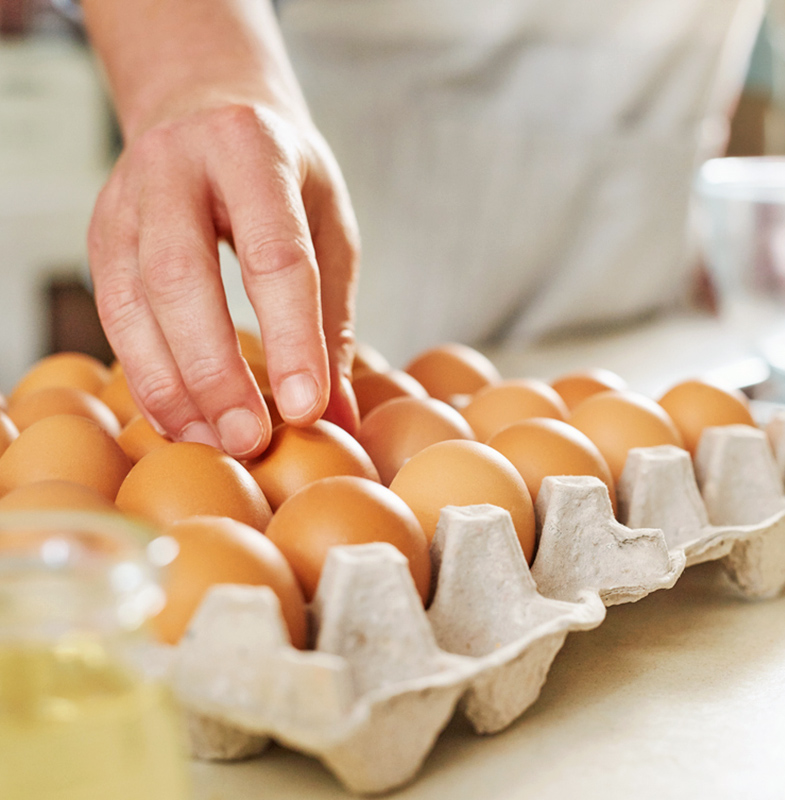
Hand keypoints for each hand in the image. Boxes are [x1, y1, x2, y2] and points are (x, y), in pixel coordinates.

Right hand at [87, 102, 359, 457]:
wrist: (205, 111)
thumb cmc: (284, 177)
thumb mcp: (328, 227)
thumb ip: (334, 321)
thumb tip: (338, 419)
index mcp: (251, 150)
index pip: (273, 254)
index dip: (291, 337)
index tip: (308, 408)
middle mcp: (175, 165)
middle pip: (182, 279)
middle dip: (216, 371)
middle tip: (252, 439)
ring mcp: (125, 198)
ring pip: (131, 303)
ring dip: (172, 387)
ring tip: (219, 442)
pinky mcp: (99, 235)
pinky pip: (112, 318)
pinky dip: (145, 376)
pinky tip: (180, 420)